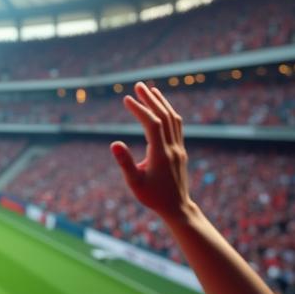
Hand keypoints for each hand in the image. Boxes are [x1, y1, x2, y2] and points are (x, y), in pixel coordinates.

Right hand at [111, 82, 192, 222]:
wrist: (177, 208)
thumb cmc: (152, 197)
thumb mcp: (134, 183)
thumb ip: (125, 162)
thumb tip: (114, 143)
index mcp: (161, 155)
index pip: (152, 125)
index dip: (140, 110)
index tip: (126, 99)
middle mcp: (173, 148)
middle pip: (164, 117)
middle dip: (151, 99)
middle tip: (138, 85)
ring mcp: (178, 149)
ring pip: (173, 120)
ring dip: (162, 103)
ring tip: (151, 91)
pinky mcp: (180, 151)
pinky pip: (176, 126)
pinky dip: (168, 113)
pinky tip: (161, 108)